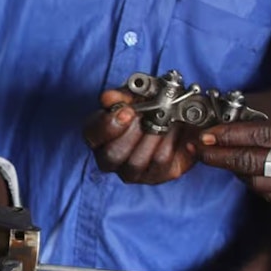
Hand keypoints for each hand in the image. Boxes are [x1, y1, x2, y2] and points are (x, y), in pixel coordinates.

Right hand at [82, 89, 200, 183]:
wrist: (177, 117)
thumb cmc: (149, 106)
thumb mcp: (134, 95)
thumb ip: (121, 96)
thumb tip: (109, 98)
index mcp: (99, 135)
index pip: (92, 135)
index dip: (108, 125)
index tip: (126, 111)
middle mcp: (110, 158)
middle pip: (112, 155)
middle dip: (131, 134)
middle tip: (147, 117)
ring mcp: (132, 171)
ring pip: (136, 163)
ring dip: (152, 138)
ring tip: (165, 121)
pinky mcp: (156, 176)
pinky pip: (160, 166)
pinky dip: (170, 145)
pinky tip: (176, 131)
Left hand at [199, 114, 270, 223]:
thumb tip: (263, 130)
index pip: (262, 135)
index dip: (229, 134)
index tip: (209, 132)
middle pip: (253, 161)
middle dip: (221, 155)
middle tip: (202, 150)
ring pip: (260, 183)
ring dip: (239, 172)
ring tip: (227, 161)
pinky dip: (262, 187)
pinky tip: (255, 177)